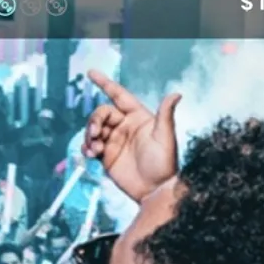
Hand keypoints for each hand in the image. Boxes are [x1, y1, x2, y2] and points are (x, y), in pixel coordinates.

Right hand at [84, 70, 180, 201]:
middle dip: (95, 120)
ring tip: (94, 148)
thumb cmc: (164, 164)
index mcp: (138, 117)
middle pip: (102, 113)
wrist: (155, 190)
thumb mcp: (166, 137)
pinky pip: (91, 146)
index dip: (105, 84)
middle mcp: (125, 126)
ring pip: (94, 129)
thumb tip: (176, 94)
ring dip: (89, 135)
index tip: (90, 73)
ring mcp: (115, 141)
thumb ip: (166, 114)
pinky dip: (87, 147)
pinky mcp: (107, 156)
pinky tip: (90, 153)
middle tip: (95, 133)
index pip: (119, 95)